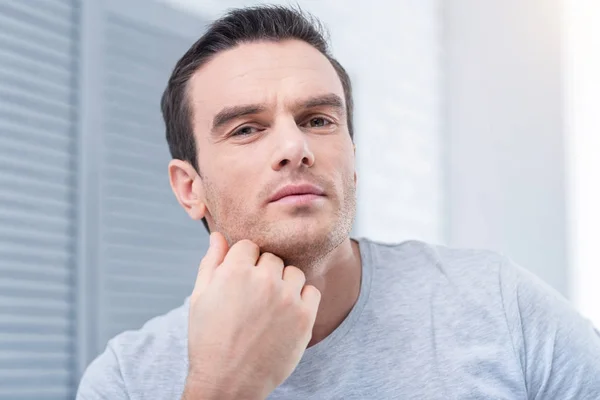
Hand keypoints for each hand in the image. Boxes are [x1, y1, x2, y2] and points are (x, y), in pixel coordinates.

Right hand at [183, 233, 320, 399]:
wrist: (229, 383)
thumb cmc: (209, 340)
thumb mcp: (200, 298)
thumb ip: (212, 262)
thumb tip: (218, 236)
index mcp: (236, 270)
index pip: (249, 245)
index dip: (243, 262)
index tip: (240, 281)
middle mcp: (264, 279)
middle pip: (271, 258)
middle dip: (262, 273)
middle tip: (252, 299)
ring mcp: (287, 297)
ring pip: (293, 272)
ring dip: (284, 284)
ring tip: (269, 308)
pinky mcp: (305, 316)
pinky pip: (312, 291)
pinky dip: (302, 299)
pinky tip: (286, 315)